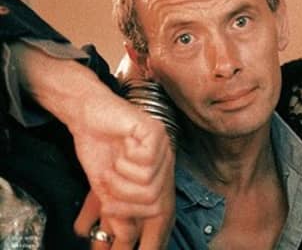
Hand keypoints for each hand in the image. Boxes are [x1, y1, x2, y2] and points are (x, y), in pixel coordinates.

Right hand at [13, 44, 174, 247]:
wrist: (86, 114)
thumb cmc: (99, 147)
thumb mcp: (107, 189)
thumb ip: (118, 213)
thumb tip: (125, 240)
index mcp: (158, 176)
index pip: (164, 211)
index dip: (152, 234)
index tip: (130, 243)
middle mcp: (166, 161)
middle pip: (154, 203)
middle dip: (124, 203)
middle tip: (107, 191)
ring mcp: (164, 145)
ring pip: (149, 184)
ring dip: (121, 181)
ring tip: (111, 169)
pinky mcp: (155, 131)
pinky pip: (145, 162)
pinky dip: (125, 163)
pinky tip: (120, 152)